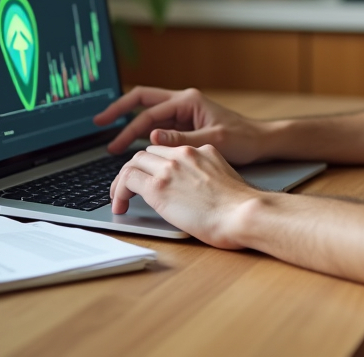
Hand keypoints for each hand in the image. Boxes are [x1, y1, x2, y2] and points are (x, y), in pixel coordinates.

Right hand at [93, 86, 266, 164]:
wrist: (262, 142)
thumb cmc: (243, 138)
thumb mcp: (212, 140)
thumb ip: (181, 139)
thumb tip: (152, 136)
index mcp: (188, 100)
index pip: (149, 112)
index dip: (128, 126)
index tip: (113, 141)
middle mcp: (183, 103)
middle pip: (142, 102)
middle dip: (119, 111)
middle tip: (98, 122)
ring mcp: (183, 114)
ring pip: (148, 115)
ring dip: (130, 126)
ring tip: (112, 142)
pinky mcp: (185, 126)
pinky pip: (158, 128)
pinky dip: (144, 136)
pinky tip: (133, 148)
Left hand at [110, 144, 258, 248]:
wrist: (244, 213)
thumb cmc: (241, 207)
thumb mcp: (224, 178)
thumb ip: (206, 175)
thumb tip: (195, 190)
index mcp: (202, 150)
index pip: (167, 150)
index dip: (153, 164)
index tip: (149, 176)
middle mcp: (183, 154)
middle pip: (147, 153)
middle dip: (135, 170)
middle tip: (128, 188)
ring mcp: (170, 168)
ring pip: (133, 163)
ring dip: (123, 180)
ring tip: (120, 198)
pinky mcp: (158, 186)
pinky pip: (128, 179)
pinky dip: (119, 191)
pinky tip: (121, 204)